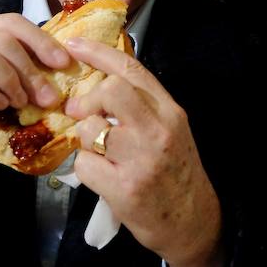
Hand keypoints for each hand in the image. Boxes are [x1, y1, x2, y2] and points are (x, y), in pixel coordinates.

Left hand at [64, 39, 223, 266]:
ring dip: (83, 138)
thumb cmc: (177, 173)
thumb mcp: (171, 130)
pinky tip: (100, 176)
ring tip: (96, 150)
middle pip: (111, 91)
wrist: (193, 222)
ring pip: (90, 129)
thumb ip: (143, 107)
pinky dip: (85, 168)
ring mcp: (142, 159)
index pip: (131, 69)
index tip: (74, 45)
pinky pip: (85, 165)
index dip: (99, 52)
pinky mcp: (124, 188)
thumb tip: (98, 85)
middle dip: (87, 99)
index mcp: (170, 111)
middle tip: (81, 113)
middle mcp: (158, 130)